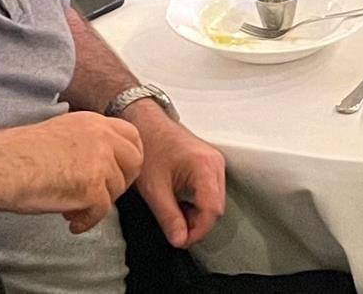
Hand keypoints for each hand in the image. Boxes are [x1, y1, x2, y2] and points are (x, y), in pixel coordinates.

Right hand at [0, 111, 142, 233]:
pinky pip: (101, 212)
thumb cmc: (16, 153)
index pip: (131, 135)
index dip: (130, 156)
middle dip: (121, 182)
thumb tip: (98, 161)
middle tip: (102, 194)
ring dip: (98, 203)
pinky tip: (73, 222)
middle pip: (134, 162)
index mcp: (91, 122)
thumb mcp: (59, 132)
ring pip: (117, 189)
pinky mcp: (92, 188)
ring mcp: (99, 162)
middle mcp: (100, 138)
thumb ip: (84, 142)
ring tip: (74, 208)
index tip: (121, 170)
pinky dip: (87, 221)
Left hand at [125, 106, 226, 246]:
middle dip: (198, 224)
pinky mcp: (210, 164)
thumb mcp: (154, 188)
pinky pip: (212, 191)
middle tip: (176, 231)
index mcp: (204, 167)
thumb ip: (169, 217)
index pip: (212, 210)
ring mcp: (215, 162)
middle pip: (217, 206)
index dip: (198, 230)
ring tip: (176, 216)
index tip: (181, 240)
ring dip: (198, 215)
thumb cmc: (149, 147)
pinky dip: (199, 204)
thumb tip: (180, 240)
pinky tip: (181, 204)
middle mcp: (215, 164)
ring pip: (215, 200)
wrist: (146, 123)